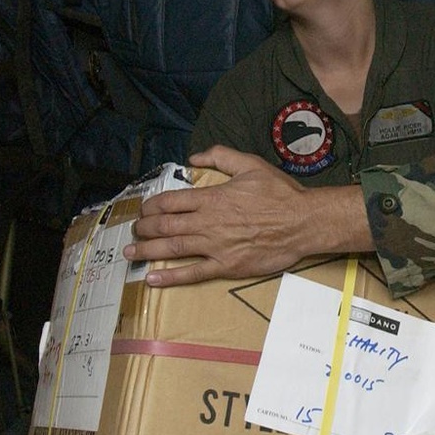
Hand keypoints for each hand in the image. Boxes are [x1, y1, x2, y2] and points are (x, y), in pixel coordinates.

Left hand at [123, 146, 310, 285]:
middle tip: (133, 231)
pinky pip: (193, 273)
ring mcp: (216, 246)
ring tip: (130, 254)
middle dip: (144, 228)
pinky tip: (152, 279)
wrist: (303, 222)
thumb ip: (220, 156)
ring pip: (173, 248)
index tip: (144, 209)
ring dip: (147, 250)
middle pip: (165, 225)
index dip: (152, 206)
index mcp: (212, 197)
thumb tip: (194, 157)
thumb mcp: (250, 164)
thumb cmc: (280, 194)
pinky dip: (170, 276)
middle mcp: (208, 222)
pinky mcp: (226, 266)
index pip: (171, 201)